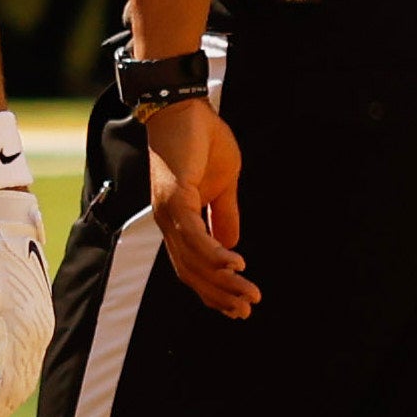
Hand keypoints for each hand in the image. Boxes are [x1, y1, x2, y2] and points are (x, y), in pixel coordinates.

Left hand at [141, 97, 251, 316]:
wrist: (184, 107)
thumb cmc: (201, 140)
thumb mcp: (222, 185)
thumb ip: (224, 215)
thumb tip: (232, 247)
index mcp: (178, 222)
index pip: (192, 267)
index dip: (214, 289)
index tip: (237, 308)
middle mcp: (168, 223)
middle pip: (191, 272)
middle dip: (220, 295)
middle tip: (247, 310)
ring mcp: (168, 212)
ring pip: (193, 260)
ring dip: (223, 280)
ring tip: (249, 293)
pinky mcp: (175, 197)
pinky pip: (195, 235)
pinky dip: (214, 253)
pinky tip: (236, 264)